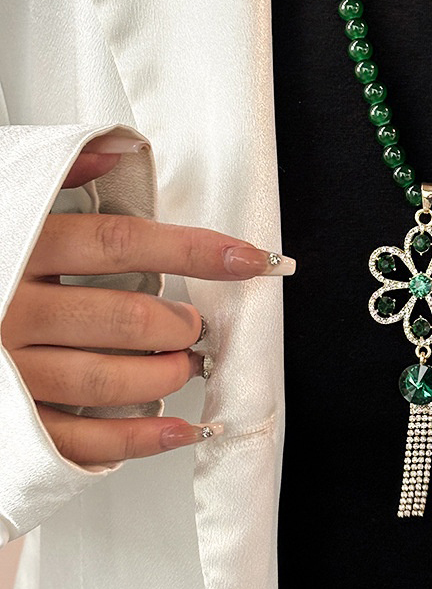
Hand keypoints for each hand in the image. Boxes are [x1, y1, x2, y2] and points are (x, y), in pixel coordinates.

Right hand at [1, 138, 293, 466]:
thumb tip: (117, 150)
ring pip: (107, 378)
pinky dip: (138, 439)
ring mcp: (9, 370)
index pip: (124, 244)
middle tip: (194, 323)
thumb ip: (56, 175)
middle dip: (180, 323)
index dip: (196, 250)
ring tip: (185, 363)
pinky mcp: (9, 421)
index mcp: (19, 249)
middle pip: (126, 318)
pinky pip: (79, 437)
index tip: (250, 258)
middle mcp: (12, 309)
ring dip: (167, 374)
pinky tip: (179, 430)